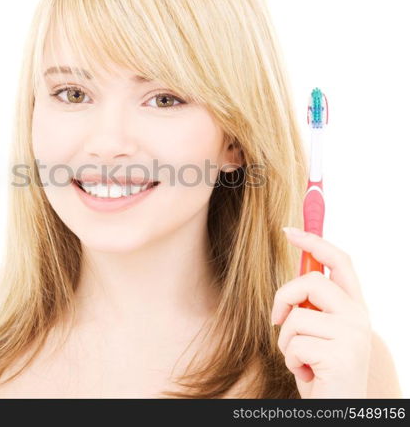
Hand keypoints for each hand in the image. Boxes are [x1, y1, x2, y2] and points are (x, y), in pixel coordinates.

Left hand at [271, 227, 371, 397]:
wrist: (338, 412)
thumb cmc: (321, 371)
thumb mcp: (317, 333)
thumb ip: (311, 306)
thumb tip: (295, 277)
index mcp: (354, 308)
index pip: (340, 261)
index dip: (315, 241)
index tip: (289, 229)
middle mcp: (359, 318)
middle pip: (310, 281)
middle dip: (283, 297)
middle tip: (278, 319)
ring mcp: (353, 336)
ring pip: (297, 316)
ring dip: (287, 341)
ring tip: (302, 360)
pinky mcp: (342, 356)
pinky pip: (294, 344)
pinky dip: (291, 361)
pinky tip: (307, 374)